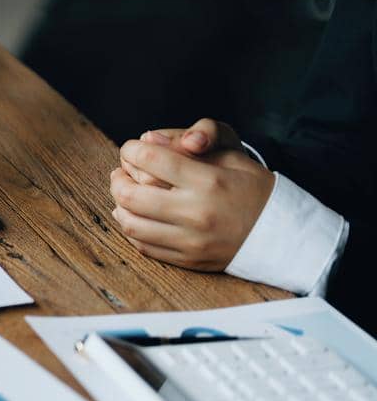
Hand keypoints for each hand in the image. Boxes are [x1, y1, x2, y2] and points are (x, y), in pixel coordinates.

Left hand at [109, 119, 273, 270]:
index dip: (131, 150)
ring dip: (119, 206)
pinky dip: (132, 230)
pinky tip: (135, 217)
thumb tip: (148, 140)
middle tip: (120, 173)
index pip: (151, 160)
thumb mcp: (232, 157)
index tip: (130, 149)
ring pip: (132, 225)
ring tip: (124, 195)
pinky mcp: (189, 260)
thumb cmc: (253, 188)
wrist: (283, 233)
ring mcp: (191, 240)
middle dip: (118, 180)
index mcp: (208, 181)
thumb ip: (191, 146)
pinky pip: (144, 246)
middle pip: (132, 195)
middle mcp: (197, 212)